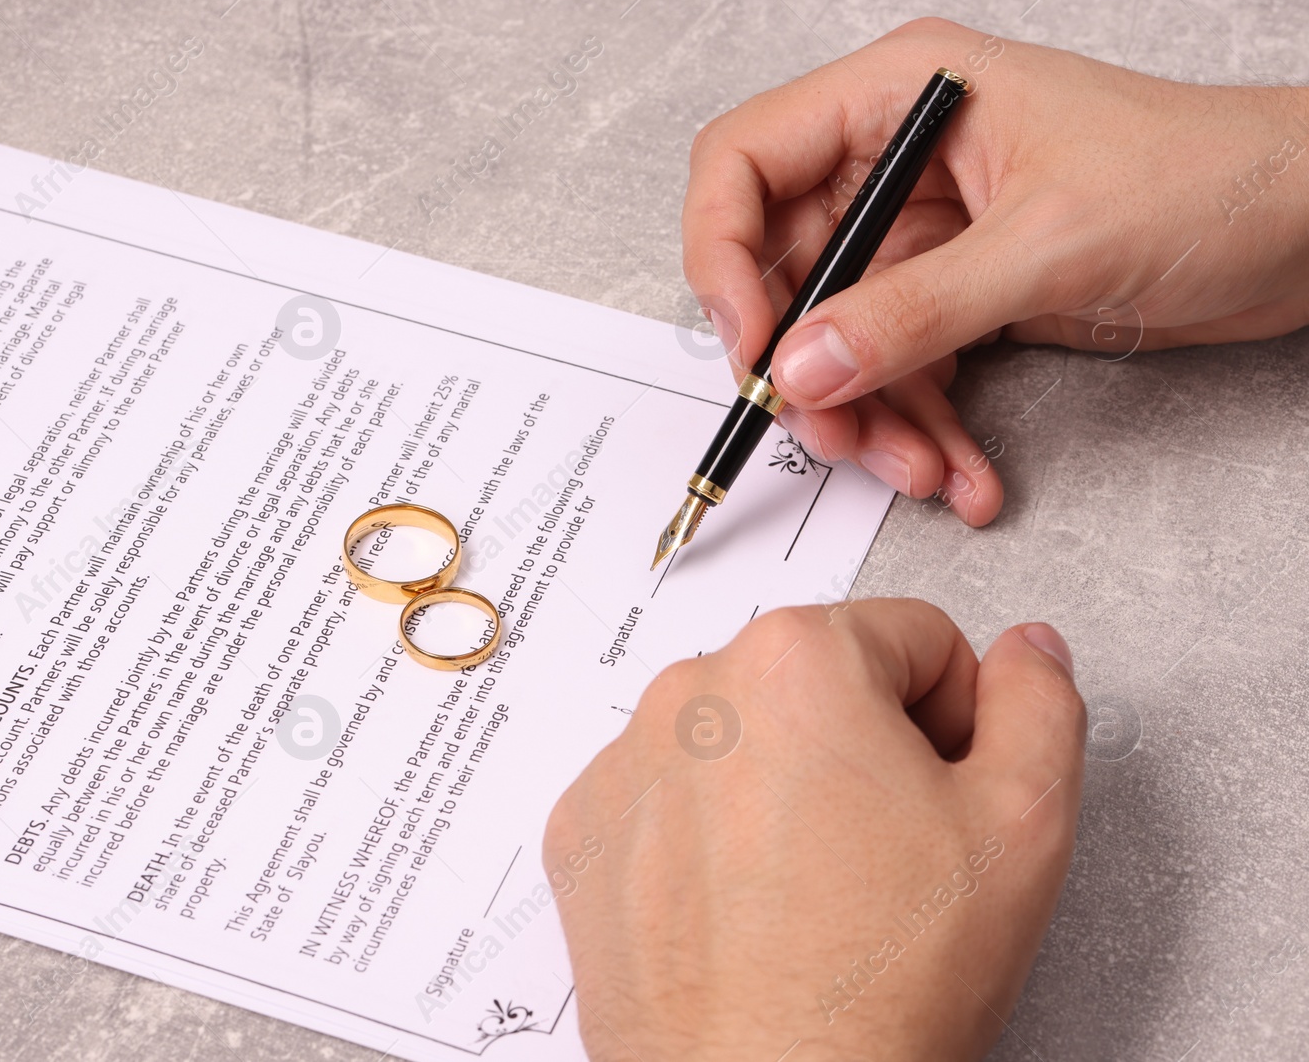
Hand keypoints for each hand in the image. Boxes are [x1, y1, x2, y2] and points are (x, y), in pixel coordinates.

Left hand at [544, 600, 1085, 1060]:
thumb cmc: (876, 986)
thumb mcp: (1021, 828)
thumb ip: (1040, 705)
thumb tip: (1030, 652)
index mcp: (795, 660)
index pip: (915, 637)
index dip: (958, 717)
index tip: (948, 786)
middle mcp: (692, 694)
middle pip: (819, 680)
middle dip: (867, 747)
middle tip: (890, 850)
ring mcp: (625, 764)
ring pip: (742, 737)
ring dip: (784, 786)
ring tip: (818, 889)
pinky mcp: (583, 832)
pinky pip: (669, 796)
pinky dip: (709, 834)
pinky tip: (749, 907)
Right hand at [683, 17, 1308, 524]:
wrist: (1306, 226)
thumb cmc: (1208, 177)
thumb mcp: (1049, 244)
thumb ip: (914, 311)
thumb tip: (801, 366)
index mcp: (900, 99)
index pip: (744, 161)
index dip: (722, 256)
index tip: (752, 345)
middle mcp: (896, 163)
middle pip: (784, 272)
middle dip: (805, 368)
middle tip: (834, 431)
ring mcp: (926, 235)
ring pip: (839, 341)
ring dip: (870, 419)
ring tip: (920, 470)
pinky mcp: (958, 296)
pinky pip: (902, 372)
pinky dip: (922, 430)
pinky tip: (961, 473)